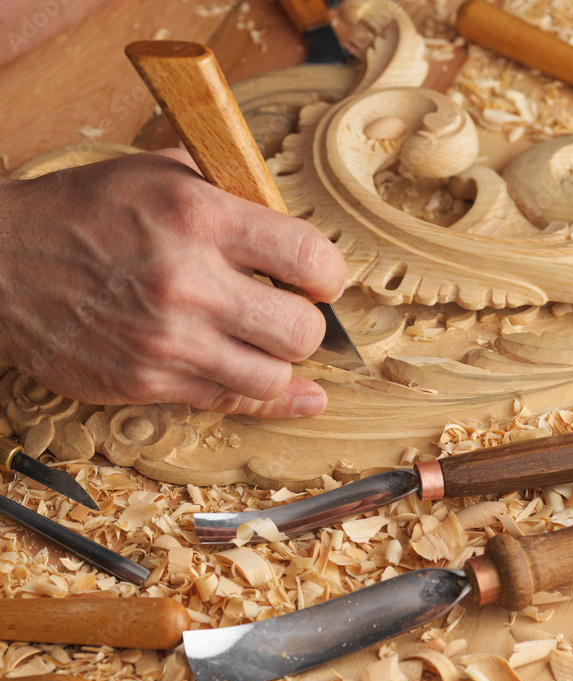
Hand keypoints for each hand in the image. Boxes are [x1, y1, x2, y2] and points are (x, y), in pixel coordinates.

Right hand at [0, 149, 346, 416]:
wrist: (2, 264)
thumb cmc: (80, 215)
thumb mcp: (153, 174)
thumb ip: (225, 193)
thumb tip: (281, 218)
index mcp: (198, 218)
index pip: (308, 258)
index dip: (328, 275)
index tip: (319, 280)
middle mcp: (188, 283)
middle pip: (300, 331)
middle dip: (308, 326)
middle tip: (292, 317)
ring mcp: (168, 340)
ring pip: (271, 378)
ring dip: (282, 366)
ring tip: (270, 348)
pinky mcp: (148, 381)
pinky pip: (228, 401)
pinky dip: (266, 400)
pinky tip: (293, 396)